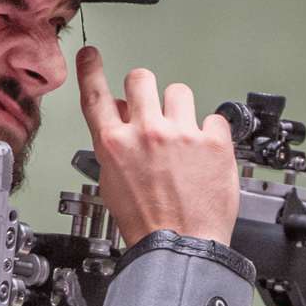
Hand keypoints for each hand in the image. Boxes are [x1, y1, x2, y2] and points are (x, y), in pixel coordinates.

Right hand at [76, 46, 239, 245]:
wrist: (182, 249)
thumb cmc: (148, 225)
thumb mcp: (114, 184)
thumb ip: (116, 147)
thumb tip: (122, 119)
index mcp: (115, 145)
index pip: (96, 96)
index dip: (91, 70)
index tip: (91, 55)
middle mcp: (147, 133)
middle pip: (141, 78)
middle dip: (145, 88)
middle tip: (152, 105)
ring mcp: (182, 134)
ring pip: (179, 91)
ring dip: (180, 109)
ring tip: (183, 136)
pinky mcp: (214, 142)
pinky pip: (214, 118)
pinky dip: (211, 132)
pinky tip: (206, 154)